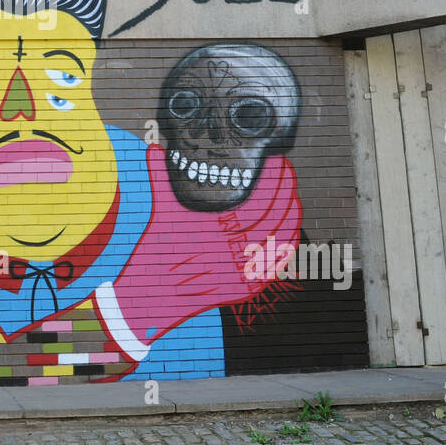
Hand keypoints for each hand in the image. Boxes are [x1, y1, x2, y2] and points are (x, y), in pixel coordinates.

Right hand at [106, 144, 302, 342]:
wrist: (152, 295)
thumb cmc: (156, 252)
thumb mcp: (161, 212)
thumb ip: (161, 177)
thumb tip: (155, 148)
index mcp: (215, 231)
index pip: (258, 201)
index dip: (273, 180)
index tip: (276, 161)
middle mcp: (233, 252)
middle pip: (275, 216)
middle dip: (285, 189)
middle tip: (286, 168)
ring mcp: (244, 272)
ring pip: (280, 239)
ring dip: (291, 213)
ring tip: (292, 191)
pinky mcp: (247, 287)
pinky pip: (276, 262)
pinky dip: (286, 242)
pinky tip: (289, 226)